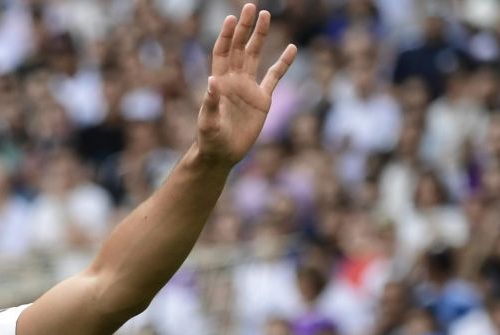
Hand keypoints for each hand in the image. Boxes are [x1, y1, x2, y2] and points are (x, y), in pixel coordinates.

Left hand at [196, 3, 296, 165]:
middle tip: (251, 7)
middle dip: (245, 28)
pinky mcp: (262, 100)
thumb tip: (212, 80)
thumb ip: (210, 102)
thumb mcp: (208, 122)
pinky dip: (282, 64)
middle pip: (240, 48)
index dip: (227, 36)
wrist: (222, 155)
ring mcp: (248, 88)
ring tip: (266, 16)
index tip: (232, 19)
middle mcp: (234, 80)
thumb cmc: (210, 140)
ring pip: (255, 56)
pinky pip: (274, 77)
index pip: (223, 52)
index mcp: (219, 82)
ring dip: (260, 36)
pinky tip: (291, 48)